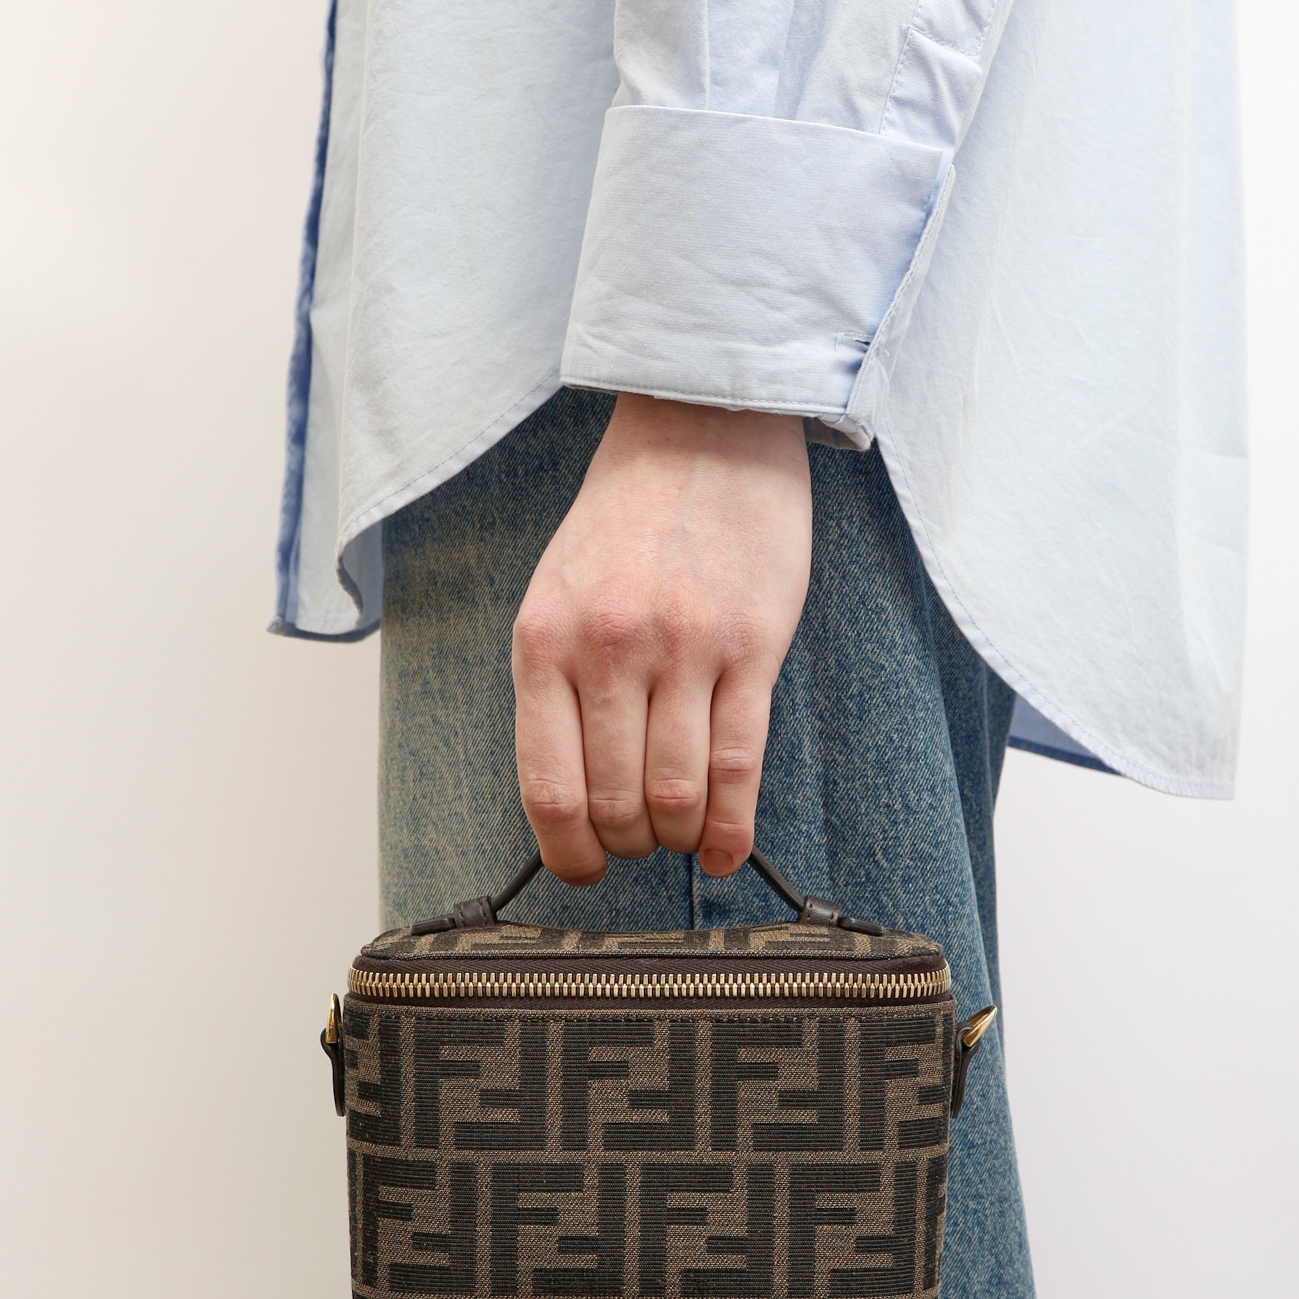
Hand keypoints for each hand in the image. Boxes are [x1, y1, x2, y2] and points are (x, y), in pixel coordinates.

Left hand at [512, 394, 811, 882]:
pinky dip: (733, 825)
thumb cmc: (627, 516)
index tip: (581, 869)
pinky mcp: (754, 645)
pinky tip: (727, 847)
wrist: (701, 429)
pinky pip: (741, 763)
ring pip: (679, 793)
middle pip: (616, 800)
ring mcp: (685, 648)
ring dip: (680, 838)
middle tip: (638, 846)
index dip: (565, 849)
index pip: (547, 783)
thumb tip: (572, 791)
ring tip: (684, 839)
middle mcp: (610, 649)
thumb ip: (559, 684)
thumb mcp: (558, 593)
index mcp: (545, 641)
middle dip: (627, 845)